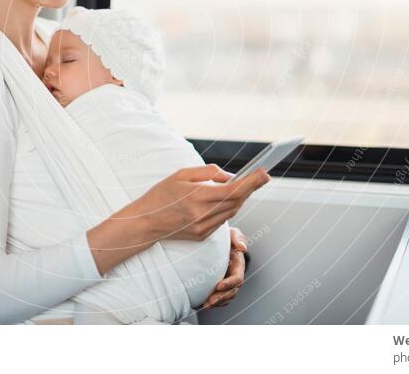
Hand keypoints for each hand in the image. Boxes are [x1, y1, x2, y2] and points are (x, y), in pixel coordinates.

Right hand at [134, 164, 269, 241]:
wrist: (145, 222)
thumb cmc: (160, 195)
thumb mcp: (181, 175)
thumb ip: (207, 172)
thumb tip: (230, 176)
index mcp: (197, 197)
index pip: (233, 190)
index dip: (252, 182)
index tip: (263, 173)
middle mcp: (202, 214)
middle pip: (237, 201)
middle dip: (250, 188)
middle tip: (259, 176)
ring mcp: (203, 228)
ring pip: (232, 211)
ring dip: (240, 198)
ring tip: (244, 186)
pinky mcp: (202, 235)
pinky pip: (223, 220)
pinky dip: (229, 208)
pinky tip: (227, 199)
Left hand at [200, 227, 247, 309]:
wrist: (217, 241)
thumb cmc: (226, 236)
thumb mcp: (233, 234)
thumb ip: (238, 238)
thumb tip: (242, 248)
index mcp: (239, 265)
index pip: (237, 278)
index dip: (229, 284)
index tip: (217, 286)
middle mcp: (234, 276)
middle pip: (232, 292)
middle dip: (221, 298)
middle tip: (209, 302)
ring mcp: (228, 282)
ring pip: (226, 298)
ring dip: (217, 303)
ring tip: (204, 306)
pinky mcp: (220, 285)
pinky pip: (220, 298)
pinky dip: (214, 303)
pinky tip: (202, 304)